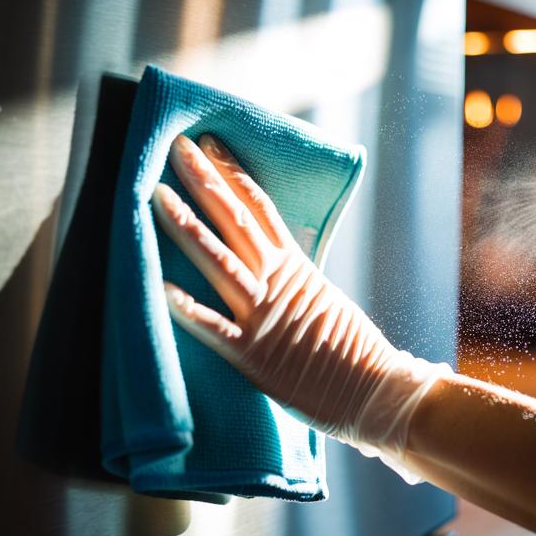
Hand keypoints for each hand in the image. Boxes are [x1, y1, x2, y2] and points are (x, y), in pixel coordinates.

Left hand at [151, 134, 448, 478]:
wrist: (378, 393)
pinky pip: (216, 330)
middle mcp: (278, 283)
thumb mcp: (324, 300)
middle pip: (236, 221)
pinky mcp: (254, 358)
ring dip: (188, 227)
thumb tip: (274, 263)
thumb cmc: (354, 353)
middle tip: (176, 144)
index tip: (209, 142)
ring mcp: (264, 318)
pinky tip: (159, 287)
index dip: (233, 173)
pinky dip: (189, 309)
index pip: (260, 209)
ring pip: (220, 263)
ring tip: (157, 195)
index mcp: (295, 268)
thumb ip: (294, 281)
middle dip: (204, 181)